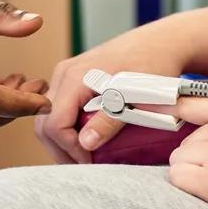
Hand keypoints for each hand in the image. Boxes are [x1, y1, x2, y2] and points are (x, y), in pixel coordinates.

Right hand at [34, 23, 192, 162]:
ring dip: (63, 139)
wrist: (163, 42)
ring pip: (50, 115)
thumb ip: (108, 119)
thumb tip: (84, 144)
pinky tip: (87, 137)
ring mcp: (68, 73)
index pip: (54, 123)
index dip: (69, 149)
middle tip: (83, 166)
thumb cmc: (152, 64)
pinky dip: (68, 126)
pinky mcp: (75, 77)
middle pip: (45, 122)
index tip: (90, 163)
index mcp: (75, 77)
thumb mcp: (134, 96)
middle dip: (61, 149)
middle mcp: (65, 73)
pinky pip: (60, 106)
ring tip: (85, 156)